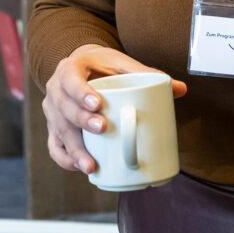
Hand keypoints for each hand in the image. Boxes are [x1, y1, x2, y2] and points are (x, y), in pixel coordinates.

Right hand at [41, 44, 186, 174]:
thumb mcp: (121, 63)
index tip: (98, 104)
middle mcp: (55, 90)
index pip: (70, 79)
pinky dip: (66, 159)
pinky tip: (81, 168)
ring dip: (74, 149)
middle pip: (63, 108)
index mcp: (70, 69)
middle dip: (82, 120)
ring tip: (91, 165)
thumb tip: (181, 89)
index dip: (80, 92)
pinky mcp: (53, 128)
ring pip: (59, 131)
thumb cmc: (102, 65)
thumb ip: (147, 74)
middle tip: (103, 128)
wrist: (81, 66)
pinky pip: (54, 147)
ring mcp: (52, 112)